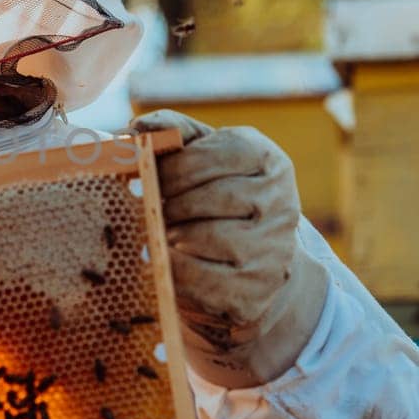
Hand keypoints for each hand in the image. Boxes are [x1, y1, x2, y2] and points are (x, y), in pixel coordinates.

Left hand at [131, 109, 328, 387]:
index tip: (152, 174)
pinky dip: (175, 268)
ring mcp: (273, 249)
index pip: (219, 153)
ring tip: (161, 231)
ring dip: (174, 234)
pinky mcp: (256, 291)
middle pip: (214, 196)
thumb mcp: (204, 157)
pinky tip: (166, 259)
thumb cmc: (217, 198)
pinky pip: (204, 279)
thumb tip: (138, 126)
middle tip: (152, 207)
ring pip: (210, 236)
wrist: (255, 264)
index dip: (176, 166)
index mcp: (268, 159)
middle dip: (172, 201)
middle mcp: (280, 202)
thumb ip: (174, 132)